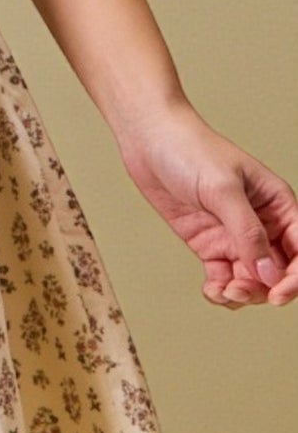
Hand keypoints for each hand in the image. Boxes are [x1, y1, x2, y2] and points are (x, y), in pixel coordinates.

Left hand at [118, 101, 297, 308]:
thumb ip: (247, 232)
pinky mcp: (209, 243)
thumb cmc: (190, 150)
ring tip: (222, 291)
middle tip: (238, 291)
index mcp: (278, 205)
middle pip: (278, 271)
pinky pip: (224, 277)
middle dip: (263, 289)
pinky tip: (211, 290)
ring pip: (252, 280)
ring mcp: (234, 235)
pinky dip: (221, 290)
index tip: (275, 294)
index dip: (295, 278)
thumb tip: (269, 274)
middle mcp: (262, 224)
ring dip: (242, 293)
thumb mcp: (223, 189)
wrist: (148, 138)